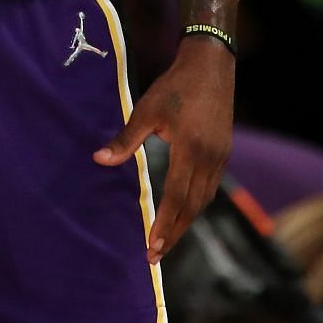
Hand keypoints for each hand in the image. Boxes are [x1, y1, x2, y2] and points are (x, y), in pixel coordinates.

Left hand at [93, 34, 233, 261]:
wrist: (211, 66)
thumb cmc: (175, 86)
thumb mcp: (147, 110)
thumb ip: (126, 139)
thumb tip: (99, 159)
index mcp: (190, 150)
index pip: (176, 198)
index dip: (164, 225)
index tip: (152, 247)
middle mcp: (210, 159)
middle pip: (192, 207)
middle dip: (175, 234)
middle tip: (156, 256)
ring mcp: (220, 157)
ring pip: (203, 200)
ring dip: (186, 222)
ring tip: (167, 241)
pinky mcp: (223, 153)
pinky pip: (210, 188)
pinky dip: (195, 205)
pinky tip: (183, 212)